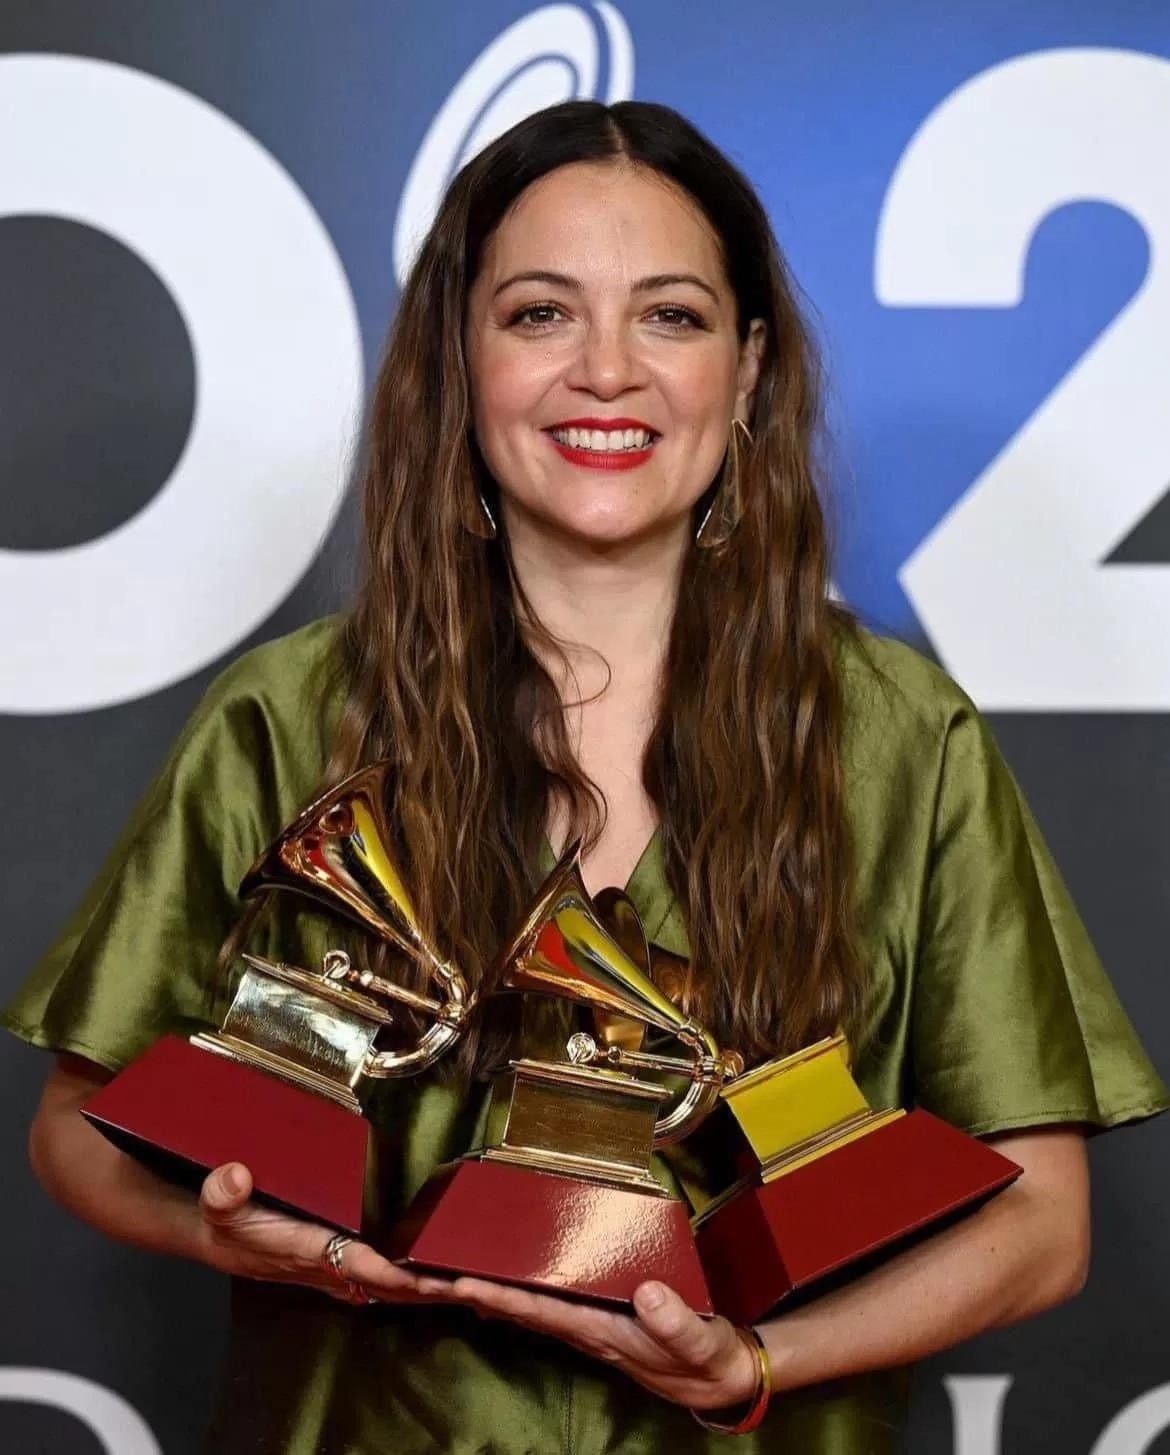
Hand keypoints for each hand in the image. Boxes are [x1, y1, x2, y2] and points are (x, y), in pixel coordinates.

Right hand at [197, 1162, 454, 1305]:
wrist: (215, 1236)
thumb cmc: (225, 1220)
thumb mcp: (217, 1202)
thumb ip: (224, 1192)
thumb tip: (235, 1176)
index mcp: (309, 1251)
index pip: (360, 1267)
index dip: (396, 1275)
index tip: (431, 1279)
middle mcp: (328, 1267)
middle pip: (388, 1287)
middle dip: (428, 1291)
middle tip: (474, 1288)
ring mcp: (334, 1269)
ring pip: (388, 1287)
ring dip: (425, 1289)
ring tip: (470, 1285)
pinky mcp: (337, 1263)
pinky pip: (381, 1279)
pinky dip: (410, 1283)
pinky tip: (435, 1277)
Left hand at [449, 1276, 760, 1410]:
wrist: (720, 1379)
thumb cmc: (708, 1359)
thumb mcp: (700, 1344)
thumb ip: (675, 1323)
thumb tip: (646, 1293)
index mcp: (603, 1331)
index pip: (542, 1311)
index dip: (502, 1296)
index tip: (462, 1280)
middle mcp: (586, 1329)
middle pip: (521, 1309)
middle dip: (477, 1292)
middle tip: (431, 1273)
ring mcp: (590, 1325)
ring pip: (529, 1307)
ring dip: (490, 1292)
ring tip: (448, 1273)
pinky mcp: (599, 1318)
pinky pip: (548, 1303)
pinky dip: (519, 1292)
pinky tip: (500, 1284)